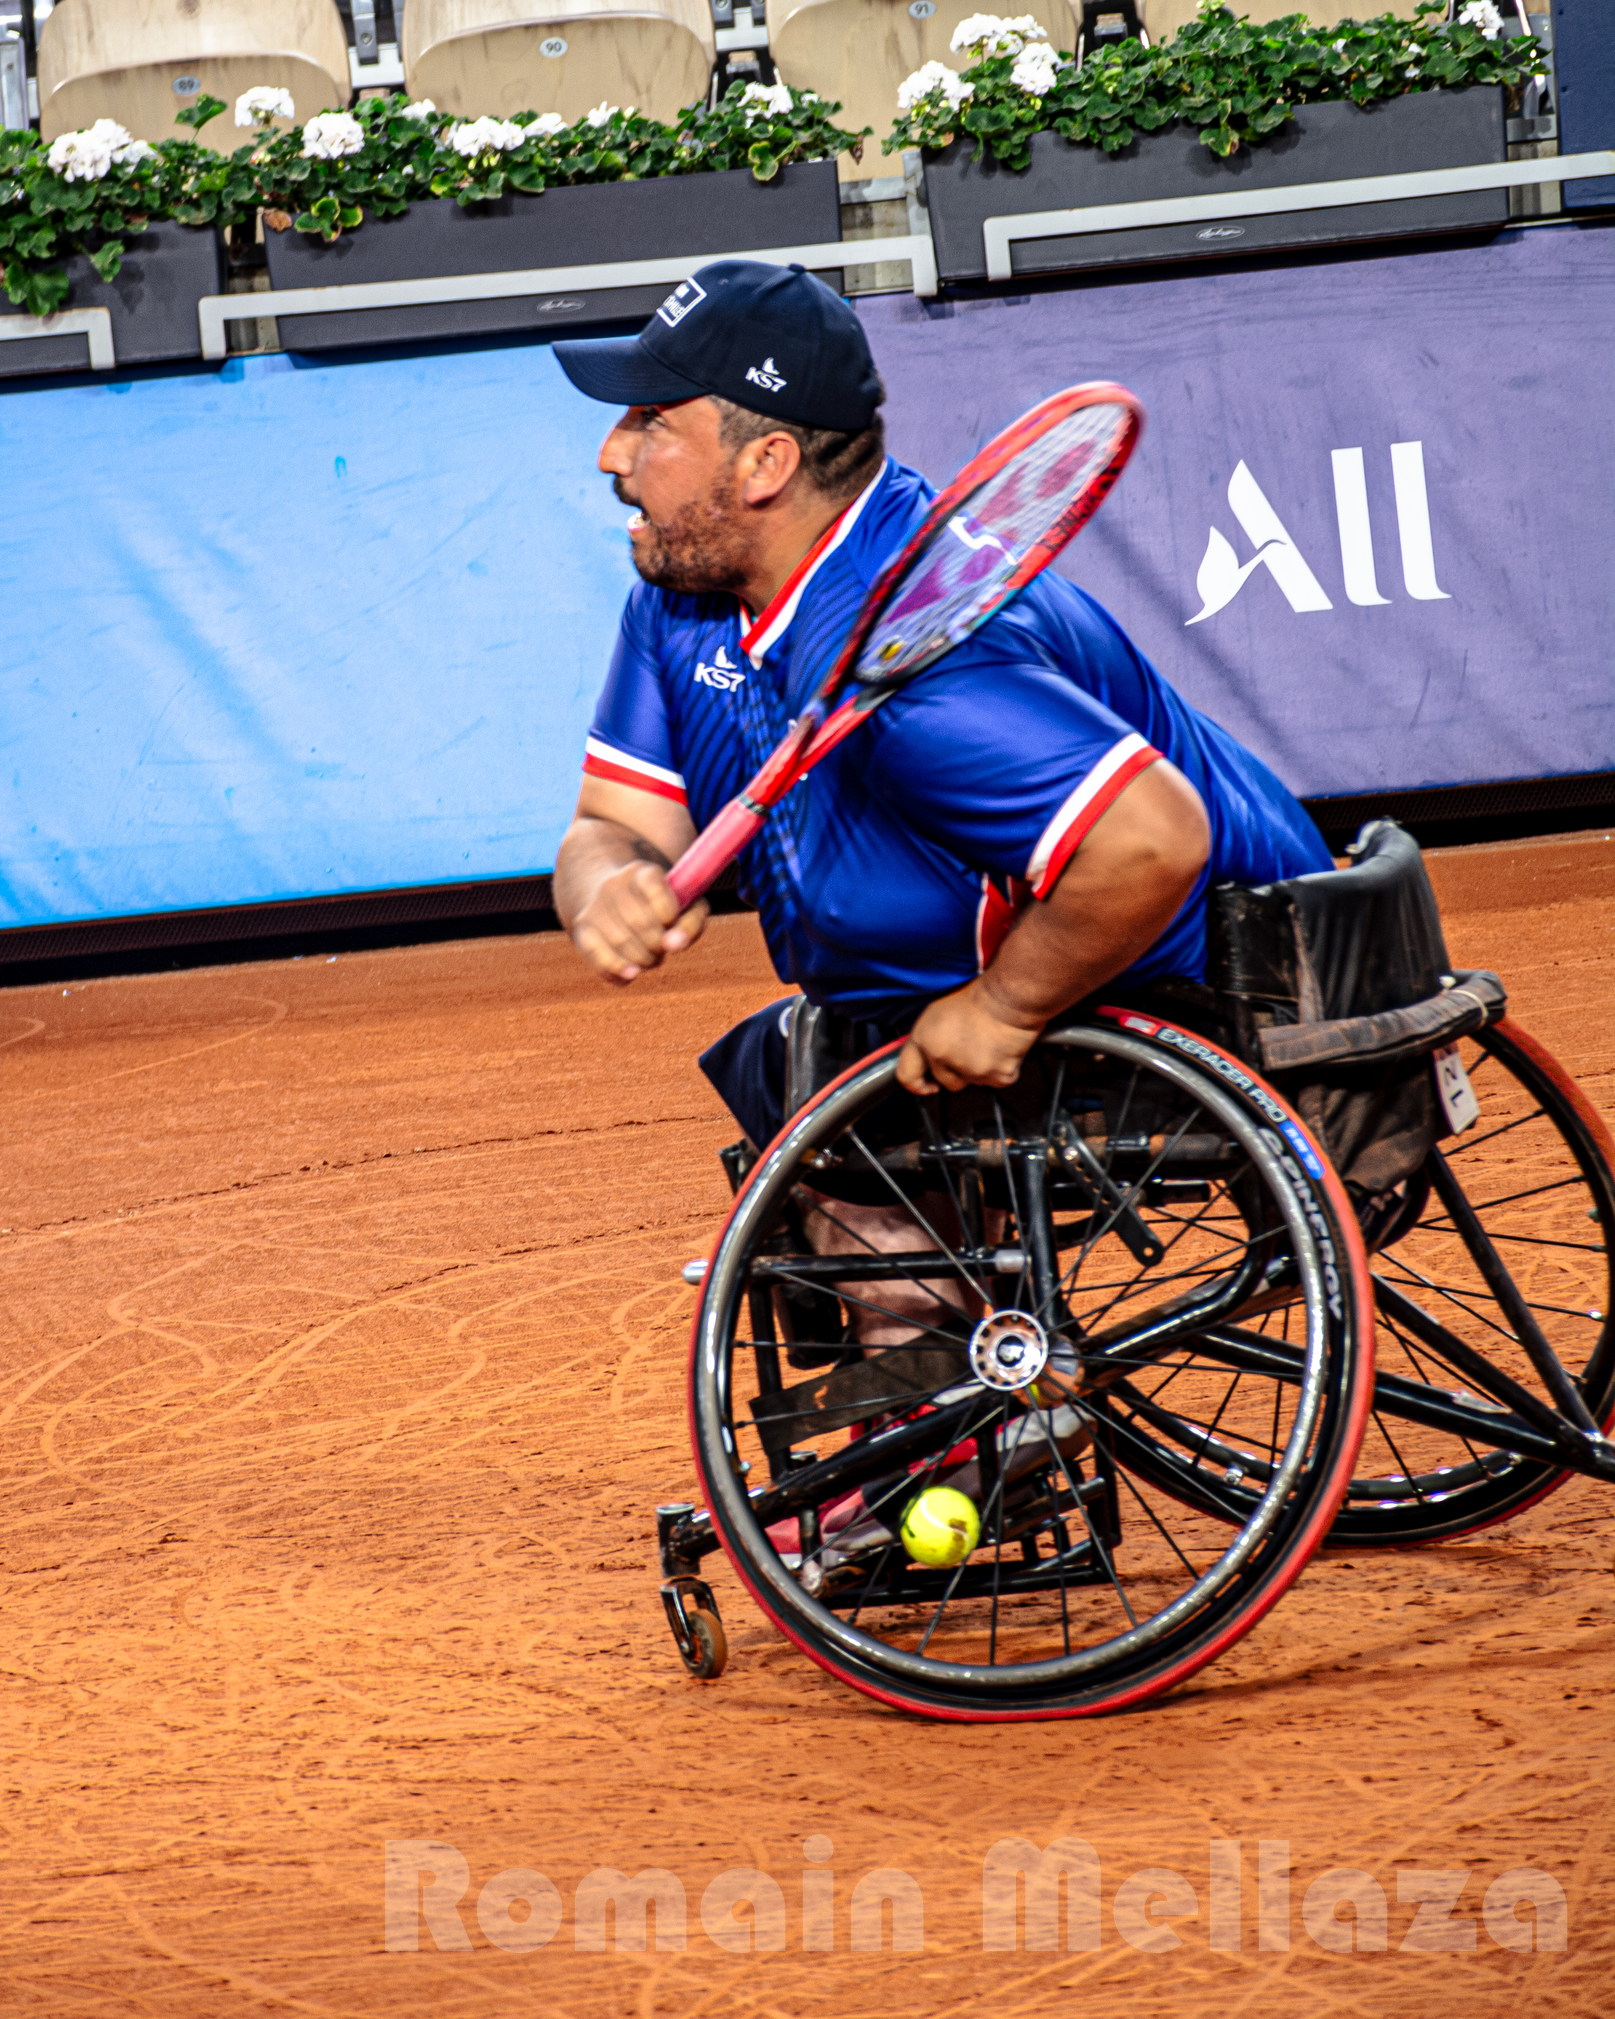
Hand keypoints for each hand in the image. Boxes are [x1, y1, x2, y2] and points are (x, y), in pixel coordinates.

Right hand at [570, 859, 708, 982]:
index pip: (654, 889)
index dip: (668, 913)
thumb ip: (691, 923)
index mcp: (642, 871)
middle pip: (640, 923)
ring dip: (643, 961)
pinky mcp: (582, 928)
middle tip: (662, 948)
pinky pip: (598, 957)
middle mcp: (613, 884)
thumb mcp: (686, 905)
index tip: (670, 921)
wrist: (616, 894)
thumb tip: (674, 945)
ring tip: (650, 958)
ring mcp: (594, 906)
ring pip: (620, 943)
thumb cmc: (662, 904)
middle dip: (658, 945)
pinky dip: (618, 970)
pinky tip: (631, 973)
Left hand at [896, 979, 1043, 1094]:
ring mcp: (970, 1069)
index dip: (917, 1084)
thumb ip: (928, 1039)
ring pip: (971, 1082)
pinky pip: (996, 1082)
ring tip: (986, 1043)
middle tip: (969, 1048)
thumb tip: (925, 1057)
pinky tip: (1000, 1049)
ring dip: (978, 1070)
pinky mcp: (996, 1076)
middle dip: (956, 1071)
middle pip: (946, 1082)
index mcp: (925, 1039)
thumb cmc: (980, 997)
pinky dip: (1000, 1070)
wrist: (1010, 996)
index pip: (907, 1074)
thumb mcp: (938, 1013)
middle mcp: (943, 1056)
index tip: (926, 1085)